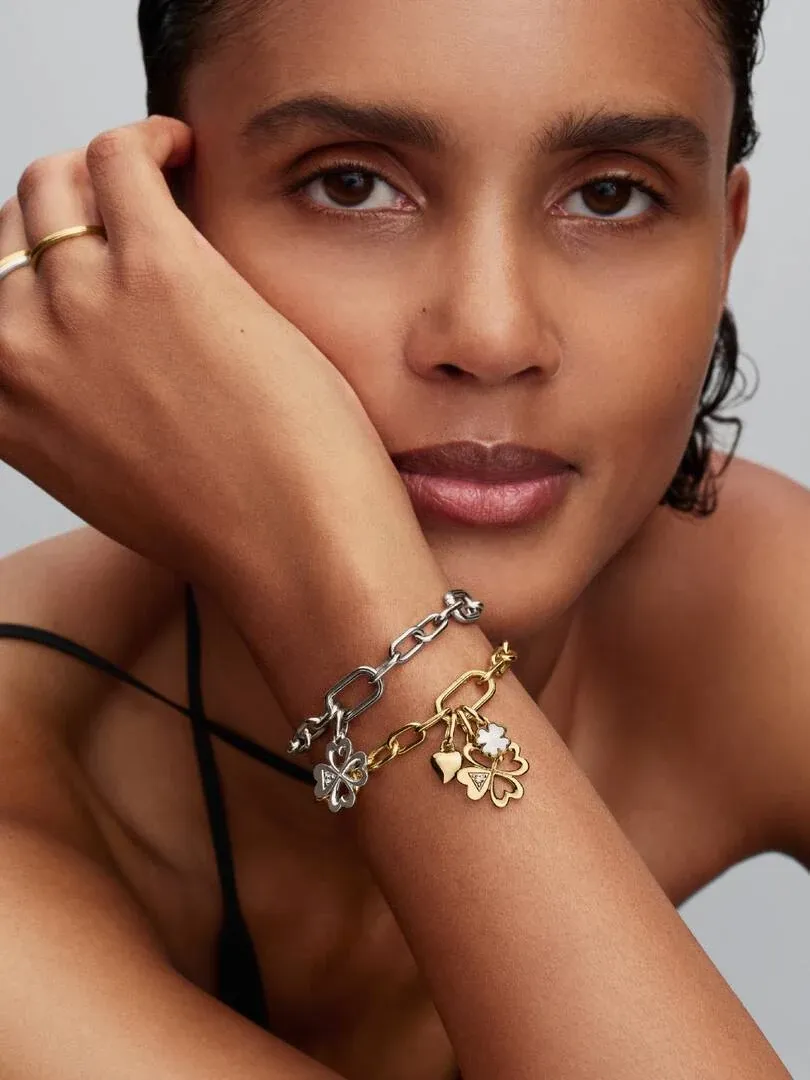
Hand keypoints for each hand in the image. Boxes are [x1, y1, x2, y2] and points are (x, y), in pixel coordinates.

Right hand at [0, 116, 422, 596]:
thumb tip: (94, 350)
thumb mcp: (106, 475)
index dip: (31, 263)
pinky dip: (151, 140)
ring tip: (166, 176)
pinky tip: (187, 153)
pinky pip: (122, 154)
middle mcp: (18, 346)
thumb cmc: (222, 522)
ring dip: (109, 170)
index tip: (72, 252)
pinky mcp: (158, 264)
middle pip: (19, 228)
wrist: (288, 547)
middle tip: (130, 215)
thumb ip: (71, 409)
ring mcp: (81, 300)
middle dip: (72, 213)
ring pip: (61, 181)